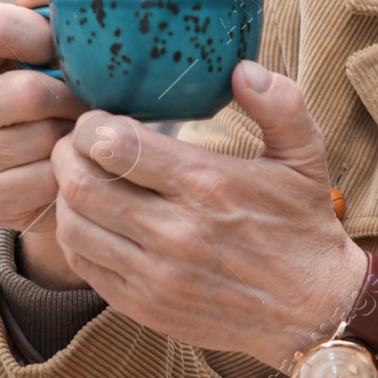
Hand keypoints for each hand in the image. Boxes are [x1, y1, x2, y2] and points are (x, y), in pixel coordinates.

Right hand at [0, 0, 89, 287]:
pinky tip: (73, 166)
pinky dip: (71, 172)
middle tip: (95, 103)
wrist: (46, 171)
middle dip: (75, 98)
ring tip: (83, 134)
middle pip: (29, 91)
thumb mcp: (50, 49)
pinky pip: (46, 178)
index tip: (70, 51)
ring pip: (43, 139)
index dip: (44, 34)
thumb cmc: (56, 93)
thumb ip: (47, 10)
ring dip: (77, 137)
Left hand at [49, 60, 366, 369]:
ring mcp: (155, 273)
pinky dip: (76, 233)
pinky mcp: (143, 304)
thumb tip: (243, 68)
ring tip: (84, 177)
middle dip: (68, 153)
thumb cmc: (303, 225)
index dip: (93, 125)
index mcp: (210, 186)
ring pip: (72, 224)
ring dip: (66, 194)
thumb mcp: (306, 157)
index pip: (116, 146)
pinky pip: (82, 263)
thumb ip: (281, 105)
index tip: (102, 118)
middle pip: (80, 183)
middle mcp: (175, 232)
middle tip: (79, 143)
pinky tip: (95, 217)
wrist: (311, 309)